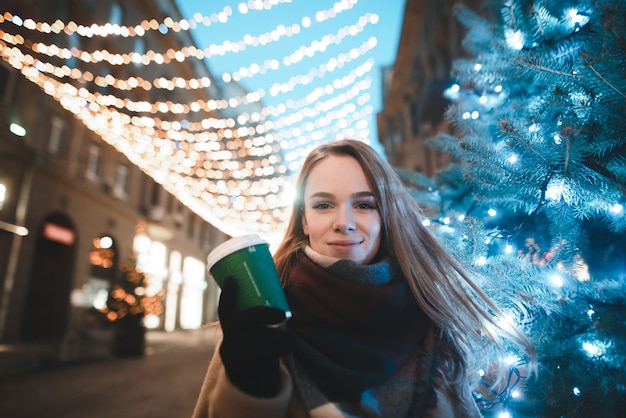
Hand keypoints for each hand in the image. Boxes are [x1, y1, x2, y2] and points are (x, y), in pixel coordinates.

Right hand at [218, 277, 291, 396]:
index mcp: (230, 330)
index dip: (227, 294)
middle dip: (264, 314)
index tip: (233, 278)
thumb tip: (282, 294)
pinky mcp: (242, 367)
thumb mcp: (255, 337)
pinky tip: (288, 349)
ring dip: (277, 335)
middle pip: (243, 320)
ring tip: (291, 339)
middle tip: (284, 314)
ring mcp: (233, 354)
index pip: (225, 310)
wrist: (253, 386)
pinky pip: (261, 352)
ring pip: (255, 337)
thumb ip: (261, 322)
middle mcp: (228, 340)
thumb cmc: (259, 353)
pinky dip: (278, 348)